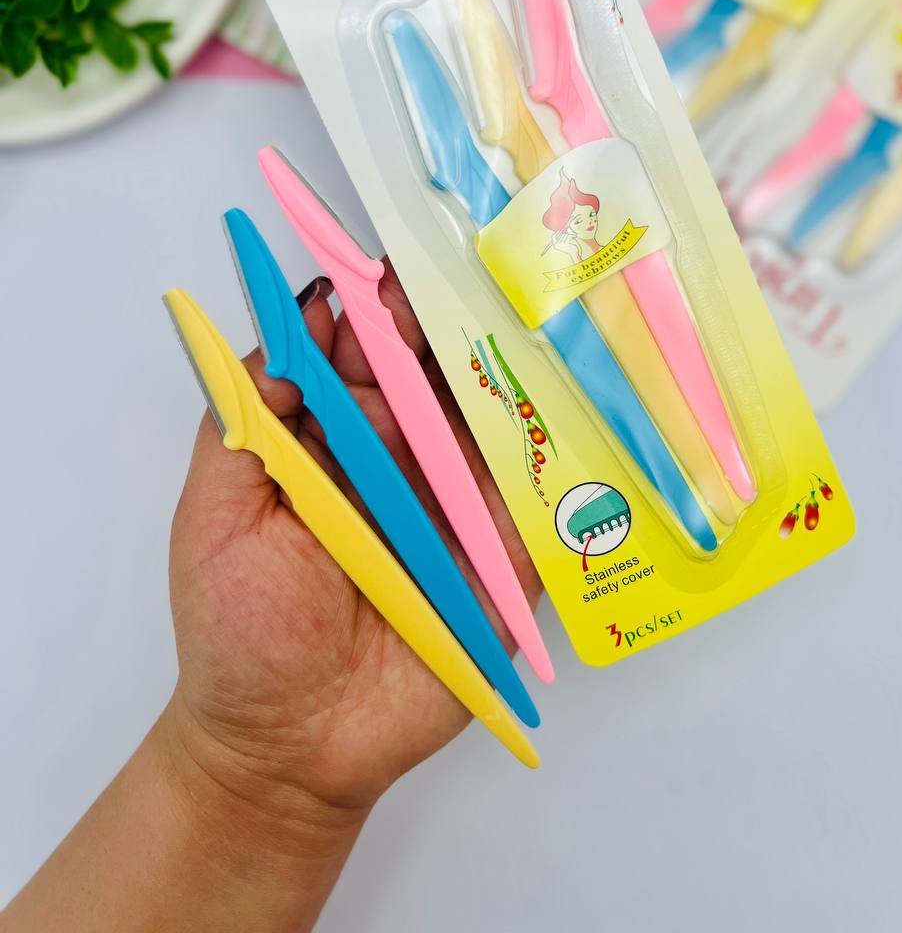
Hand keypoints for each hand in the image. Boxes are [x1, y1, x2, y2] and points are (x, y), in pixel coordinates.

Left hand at [165, 264, 541, 822]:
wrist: (292, 750)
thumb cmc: (240, 634)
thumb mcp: (217, 517)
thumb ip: (242, 425)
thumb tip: (285, 335)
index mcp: (330, 448)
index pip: (355, 361)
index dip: (366, 314)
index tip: (375, 270)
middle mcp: (398, 466)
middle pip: (427, 379)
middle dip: (437, 328)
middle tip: (446, 279)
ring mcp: (454, 509)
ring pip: (485, 423)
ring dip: (497, 370)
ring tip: (510, 317)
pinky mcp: (503, 560)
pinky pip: (534, 498)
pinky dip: (551, 451)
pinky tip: (565, 402)